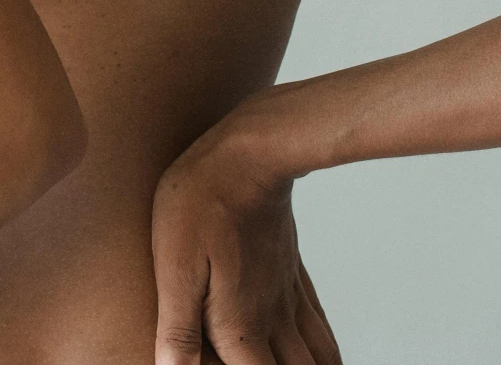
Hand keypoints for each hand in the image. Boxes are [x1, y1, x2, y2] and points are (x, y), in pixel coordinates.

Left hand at [151, 127, 339, 364]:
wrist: (246, 156)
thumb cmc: (200, 204)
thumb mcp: (174, 266)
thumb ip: (178, 327)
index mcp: (240, 325)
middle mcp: (271, 318)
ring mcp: (286, 295)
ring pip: (318, 358)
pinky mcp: (292, 272)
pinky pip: (320, 326)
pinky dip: (326, 352)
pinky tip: (318, 354)